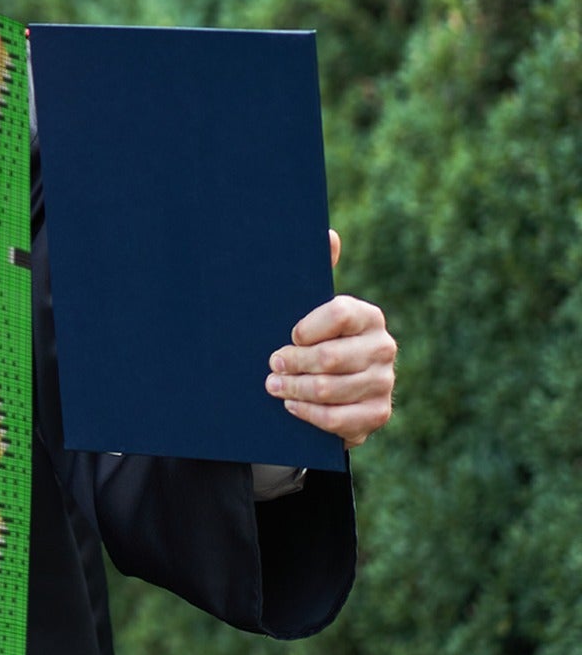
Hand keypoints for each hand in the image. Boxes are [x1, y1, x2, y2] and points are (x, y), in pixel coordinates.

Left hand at [265, 230, 395, 448]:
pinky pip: (337, 419)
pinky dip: (309, 414)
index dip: (306, 327)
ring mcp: (383, 383)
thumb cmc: (314, 340)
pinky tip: (292, 406)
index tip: (288, 335)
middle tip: (271, 365)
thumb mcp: (310, 308)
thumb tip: (328, 234)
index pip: (338, 313)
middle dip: (292, 363)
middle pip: (330, 357)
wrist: (332, 389)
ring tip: (273, 386)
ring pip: (330, 389)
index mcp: (368, 316)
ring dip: (294, 389)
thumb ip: (318, 272)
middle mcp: (383, 347)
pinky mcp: (377, 414)